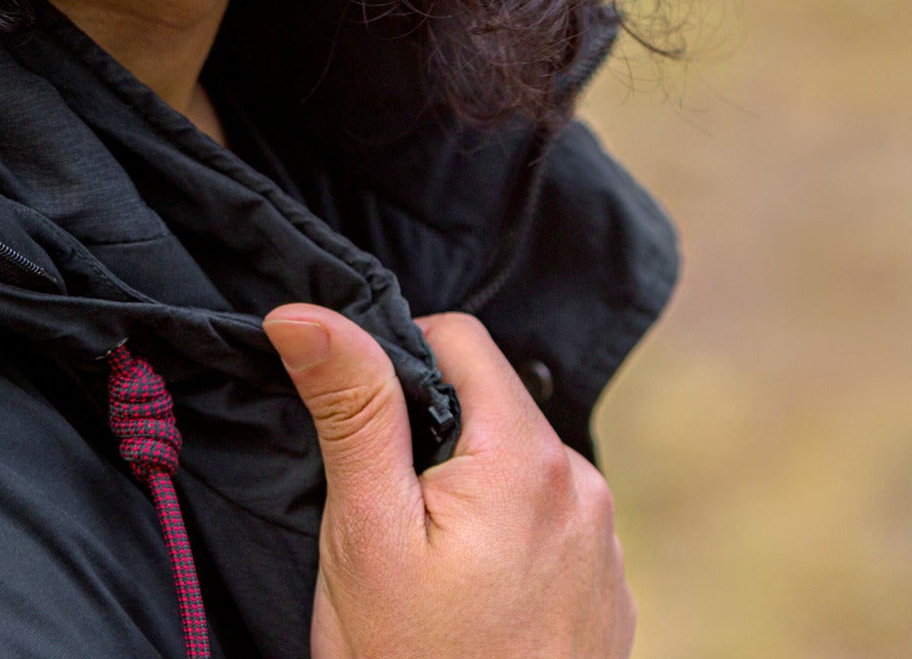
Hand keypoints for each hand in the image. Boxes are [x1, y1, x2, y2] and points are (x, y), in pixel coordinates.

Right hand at [263, 306, 633, 658]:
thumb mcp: (365, 531)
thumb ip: (351, 406)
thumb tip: (304, 310)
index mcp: (529, 459)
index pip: (459, 338)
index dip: (395, 360)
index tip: (359, 429)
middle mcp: (585, 490)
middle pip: (488, 402)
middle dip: (429, 434)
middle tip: (382, 514)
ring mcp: (605, 549)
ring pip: (514, 464)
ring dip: (466, 486)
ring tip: (423, 567)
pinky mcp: (607, 597)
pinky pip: (545, 524)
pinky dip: (501, 537)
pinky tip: (466, 601)